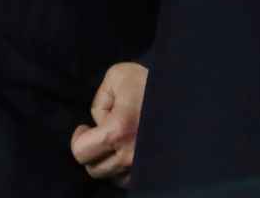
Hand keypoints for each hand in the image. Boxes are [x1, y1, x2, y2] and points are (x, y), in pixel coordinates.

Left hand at [69, 62, 148, 186]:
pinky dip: (124, 168)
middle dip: (92, 152)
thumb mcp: (115, 79)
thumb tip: (98, 123)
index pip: (81, 152)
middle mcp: (130, 153)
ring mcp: (143, 164)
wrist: (181, 90)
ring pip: (112, 177)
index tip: (84, 128)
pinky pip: (130, 179)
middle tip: (98, 135)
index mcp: (117, 130)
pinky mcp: (154, 168)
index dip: (78, 139)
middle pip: (95, 169)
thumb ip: (99, 103)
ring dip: (109, 161)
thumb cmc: (147, 81)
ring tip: (115, 142)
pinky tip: (126, 151)